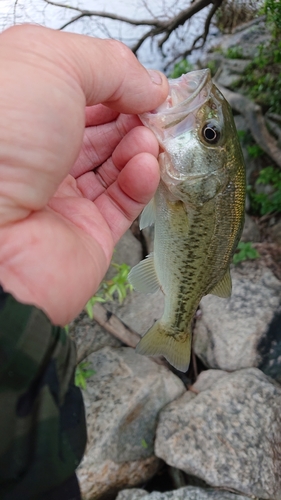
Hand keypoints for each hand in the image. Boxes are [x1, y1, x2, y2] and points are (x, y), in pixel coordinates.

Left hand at [0, 25, 167, 324]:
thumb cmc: (0, 143)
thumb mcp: (51, 66)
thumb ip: (107, 65)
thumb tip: (149, 83)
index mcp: (23, 110)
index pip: (79, 91)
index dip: (117, 83)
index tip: (147, 83)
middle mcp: (39, 154)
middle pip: (101, 129)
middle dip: (135, 115)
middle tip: (158, 110)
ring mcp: (62, 196)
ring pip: (115, 166)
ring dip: (139, 146)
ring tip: (150, 137)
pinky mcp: (87, 233)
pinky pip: (122, 204)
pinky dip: (140, 182)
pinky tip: (145, 166)